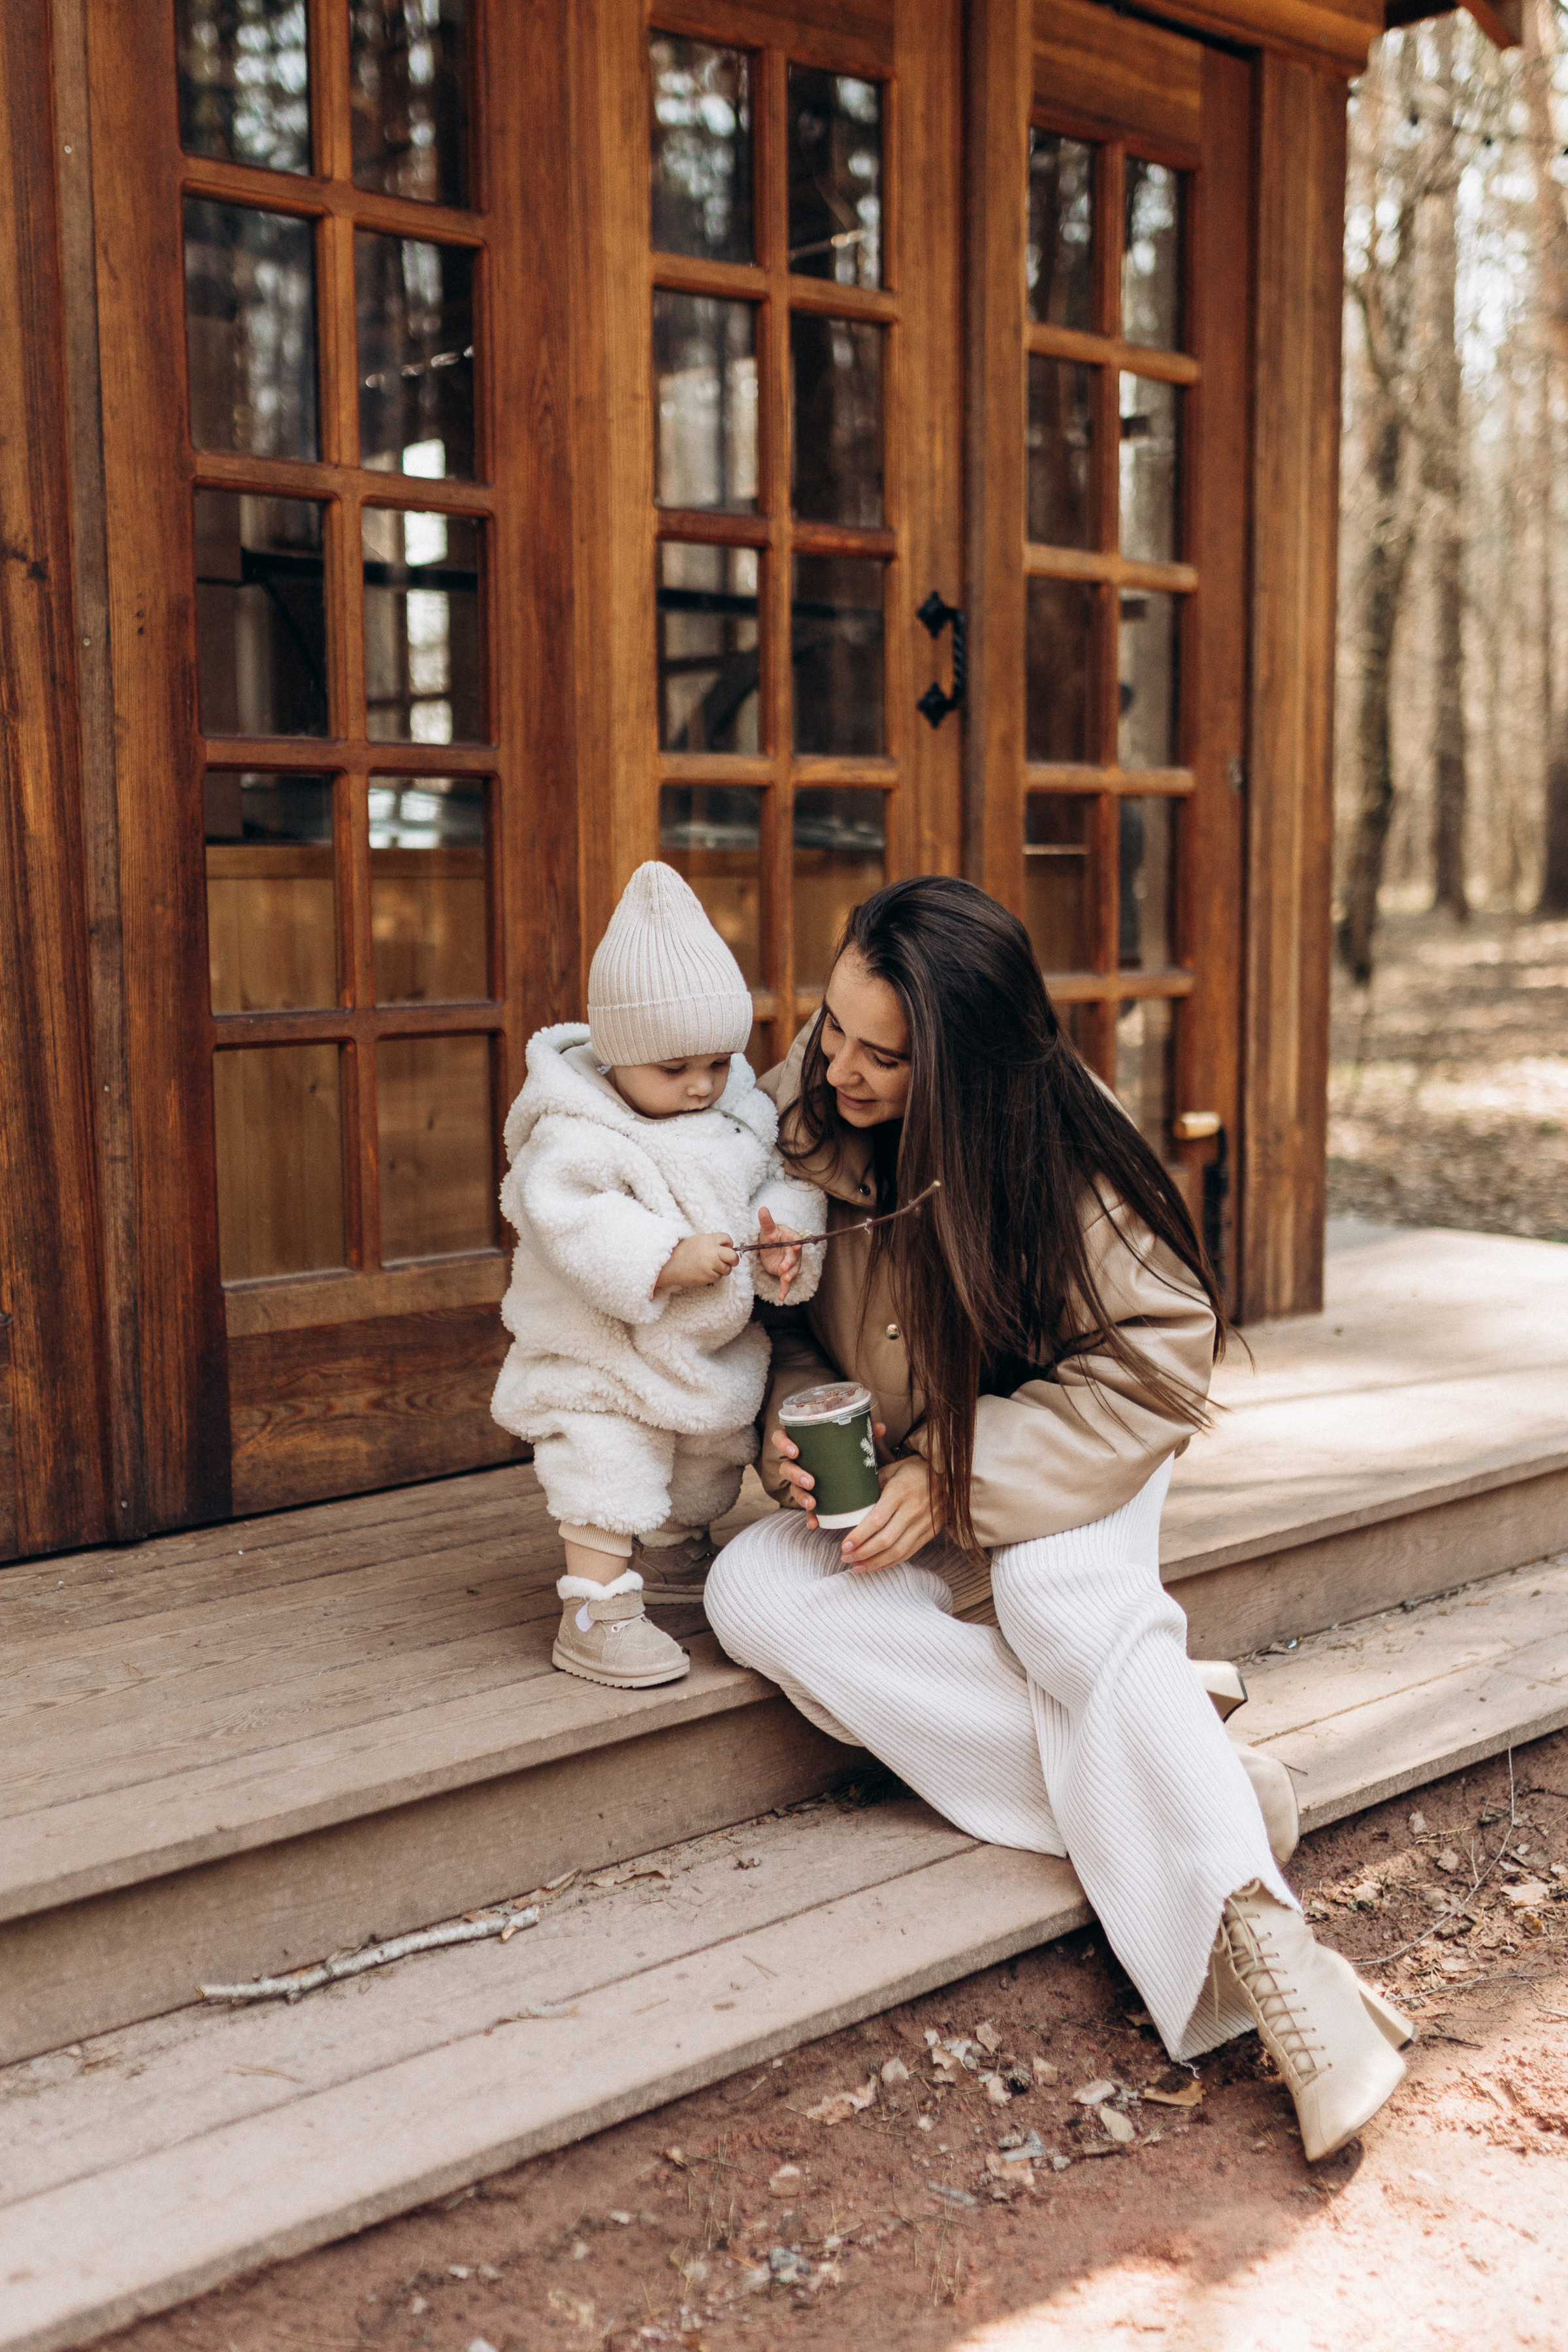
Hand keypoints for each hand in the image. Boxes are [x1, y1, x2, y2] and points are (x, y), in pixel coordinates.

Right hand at [654, 1232, 738, 1293]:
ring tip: (709, 1267)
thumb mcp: (698, 1240)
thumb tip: (728, 1248)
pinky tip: (703, 1272)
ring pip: (726, 1269)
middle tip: (731, 1262)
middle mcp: (711, 1251)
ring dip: (722, 1269)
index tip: (726, 1248)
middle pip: (733, 1256)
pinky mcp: (708, 1276)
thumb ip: (712, 1242)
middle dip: (734, 1260)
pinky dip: (713, 1276)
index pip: (728, 1239)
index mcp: (708, 1240)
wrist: (669, 1266)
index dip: (729, 1244)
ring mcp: (711, 1265)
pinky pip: (718, 1277)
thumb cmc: (682, 1253)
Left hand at [754, 1205, 804, 1302]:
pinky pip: (786, 1282)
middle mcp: (794, 1252)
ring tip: (784, 1281)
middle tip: (784, 1268)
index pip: (796, 1241)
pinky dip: (784, 1290)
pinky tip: (781, 1297)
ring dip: (789, 1277)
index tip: (795, 1247)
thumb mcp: (767, 1230)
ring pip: (792, 1271)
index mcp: (791, 1239)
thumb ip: (766, 1221)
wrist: (771, 1246)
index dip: (796, 1245)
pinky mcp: (785, 1273)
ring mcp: (791, 1263)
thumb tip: (762, 1208)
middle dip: (790, 1263)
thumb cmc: (771, 1236)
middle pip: (795, 1258)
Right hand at [771, 1419, 888, 1514]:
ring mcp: (800, 1480)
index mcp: (800, 1442)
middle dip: (795, 1475)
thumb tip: (880, 1427)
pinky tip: (814, 1523)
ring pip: (792, 1488)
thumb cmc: (843, 1448)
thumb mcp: (853, 1439)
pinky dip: (809, 1516)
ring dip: (800, 1496)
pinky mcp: (809, 1496)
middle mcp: (796, 1461)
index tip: (795, 1451)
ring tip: (812, 1503)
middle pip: (785, 1467)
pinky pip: (805, 1508)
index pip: (780, 1438)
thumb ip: (864, 1431)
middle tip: (810, 1481)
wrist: (849, 1469)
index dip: (783, 1443)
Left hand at [841, 1456, 938, 1572]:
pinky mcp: (931, 1532)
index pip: (876, 1520)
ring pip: (897, 1551)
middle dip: (863, 1553)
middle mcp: (912, 1510)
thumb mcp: (892, 1469)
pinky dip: (892, 1562)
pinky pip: (909, 1552)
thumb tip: (854, 1501)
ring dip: (875, 1562)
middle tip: (845, 1558)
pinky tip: (877, 1565)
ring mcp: (923, 1523)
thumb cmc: (915, 1470)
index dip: (859, 1536)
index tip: (845, 1545)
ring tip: (858, 1567)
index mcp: (899, 1492)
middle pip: (885, 1539)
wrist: (949, 1474)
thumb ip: (873, 1485)